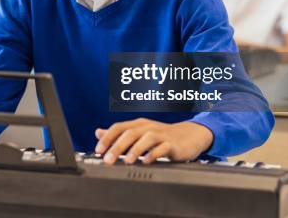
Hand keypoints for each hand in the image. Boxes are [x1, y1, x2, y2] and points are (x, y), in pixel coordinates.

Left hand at [95, 118, 213, 164]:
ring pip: (146, 138)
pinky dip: (154, 154)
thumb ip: (119, 133)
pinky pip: (162, 148)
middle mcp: (148, 127)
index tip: (99, 150)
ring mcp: (161, 135)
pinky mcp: (173, 144)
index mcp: (138, 124)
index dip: (107, 138)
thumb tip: (98, 132)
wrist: (189, 136)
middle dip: (117, 146)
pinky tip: (146, 162)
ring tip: (126, 161)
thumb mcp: (138, 132)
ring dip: (135, 149)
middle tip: (108, 159)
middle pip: (130, 133)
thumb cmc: (161, 135)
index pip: (119, 127)